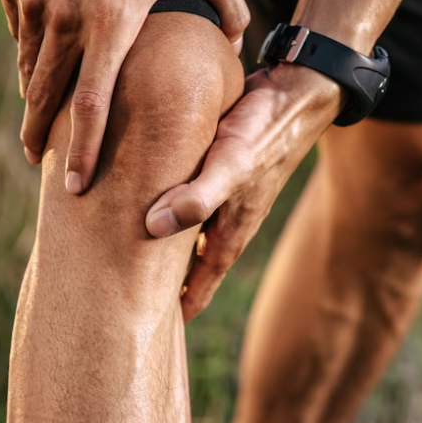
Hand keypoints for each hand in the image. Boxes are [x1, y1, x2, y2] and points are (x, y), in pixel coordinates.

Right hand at [0, 0, 248, 193]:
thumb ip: (230, 7)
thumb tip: (237, 45)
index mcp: (113, 21)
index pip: (92, 102)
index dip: (82, 149)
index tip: (74, 182)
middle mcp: (66, 18)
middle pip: (47, 97)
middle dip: (42, 137)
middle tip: (40, 163)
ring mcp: (33, 0)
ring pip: (30, 65)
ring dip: (35, 96)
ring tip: (40, 121)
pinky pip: (21, 30)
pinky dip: (31, 51)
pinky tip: (42, 60)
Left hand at [145, 65, 343, 321]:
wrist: (296, 95)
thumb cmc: (264, 132)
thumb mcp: (231, 165)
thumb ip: (196, 196)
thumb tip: (152, 227)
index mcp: (231, 231)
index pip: (201, 284)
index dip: (177, 307)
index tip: (145, 327)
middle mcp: (228, 219)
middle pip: (191, 264)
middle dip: (164, 281)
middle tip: (125, 294)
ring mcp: (225, 195)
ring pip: (188, 231)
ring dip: (163, 244)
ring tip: (127, 251)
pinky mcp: (219, 169)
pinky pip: (189, 198)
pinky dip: (168, 205)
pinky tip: (145, 194)